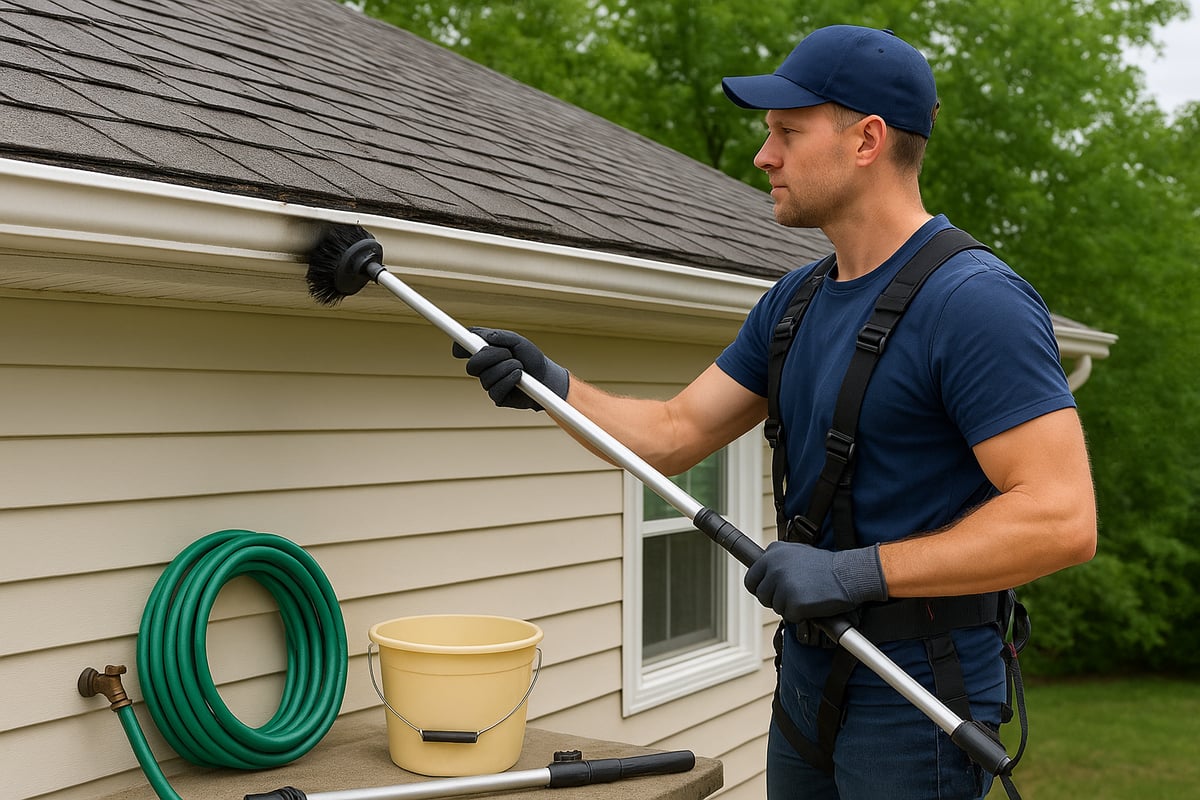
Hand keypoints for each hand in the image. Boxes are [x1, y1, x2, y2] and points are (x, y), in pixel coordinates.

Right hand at [452, 327, 568, 410]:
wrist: (546, 377)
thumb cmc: (531, 358)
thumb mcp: (519, 341)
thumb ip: (502, 336)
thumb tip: (487, 337)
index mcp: (484, 351)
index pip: (463, 349)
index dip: (459, 347)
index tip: (460, 346)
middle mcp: (483, 368)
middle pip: (472, 365)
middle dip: (490, 357)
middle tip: (506, 352)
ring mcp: (489, 383)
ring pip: (487, 377)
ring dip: (507, 367)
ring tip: (519, 366)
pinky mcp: (497, 397)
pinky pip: (496, 390)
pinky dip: (510, 380)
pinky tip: (519, 377)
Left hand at [743, 541, 887, 620]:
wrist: (850, 574)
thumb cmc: (827, 566)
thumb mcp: (798, 553)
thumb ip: (778, 562)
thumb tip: (764, 575)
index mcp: (772, 552)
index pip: (751, 578)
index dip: (760, 588)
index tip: (769, 592)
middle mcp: (774, 567)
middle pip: (760, 594)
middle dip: (773, 599)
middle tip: (792, 597)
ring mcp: (783, 585)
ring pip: (775, 606)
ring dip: (789, 607)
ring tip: (807, 595)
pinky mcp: (794, 603)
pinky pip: (790, 616)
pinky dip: (801, 615)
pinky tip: (813, 603)